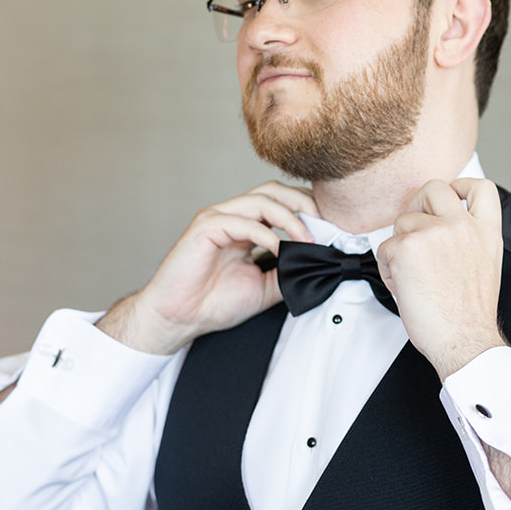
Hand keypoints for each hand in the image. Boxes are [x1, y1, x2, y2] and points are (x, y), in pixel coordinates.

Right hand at [99, 180, 317, 352]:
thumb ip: (288, 272)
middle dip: (303, 203)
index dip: (307, 210)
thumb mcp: (265, 288)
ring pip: (261, 200)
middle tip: (325, 224)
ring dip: (290, 217)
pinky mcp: (205, 227)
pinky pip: (242, 221)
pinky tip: (279, 249)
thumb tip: (319, 264)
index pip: (281, 202)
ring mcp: (217, 218)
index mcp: (245, 226)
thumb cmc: (212, 303)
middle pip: (273, 190)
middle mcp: (232, 216)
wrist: (179, 319)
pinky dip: (266, 233)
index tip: (331, 229)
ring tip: (307, 239)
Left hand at [376, 177, 506, 380]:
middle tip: (415, 229)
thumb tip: (439, 227)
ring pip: (403, 221)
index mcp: (486, 232)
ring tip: (411, 275)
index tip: (452, 197)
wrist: (464, 340)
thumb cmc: (470, 316)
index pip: (481, 188)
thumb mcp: (484, 265)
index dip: (461, 186)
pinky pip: (385, 247)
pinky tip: (402, 287)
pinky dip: (387, 267)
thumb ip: (468, 239)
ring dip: (401, 245)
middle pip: (433, 188)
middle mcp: (462, 226)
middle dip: (419, 203)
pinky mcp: (406, 247)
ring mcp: (433, 233)